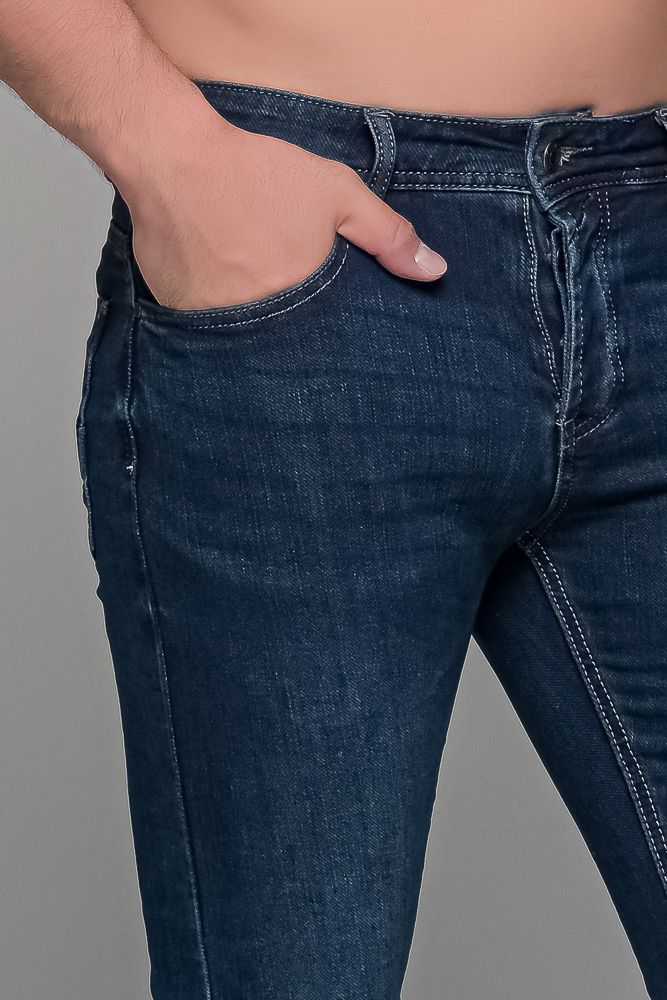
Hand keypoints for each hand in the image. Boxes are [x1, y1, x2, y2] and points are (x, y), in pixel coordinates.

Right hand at [126, 119, 446, 311]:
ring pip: (239, 335)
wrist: (172, 158)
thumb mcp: (336, 194)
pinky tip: (214, 276)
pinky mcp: (173, 312)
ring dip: (249, 319)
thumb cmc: (256, 174)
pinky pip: (202, 322)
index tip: (327, 323)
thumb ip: (386, 235)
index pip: (324, 343)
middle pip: (280, 344)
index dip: (329, 335)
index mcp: (297, 305)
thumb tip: (434, 271)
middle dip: (287, 328)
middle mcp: (252, 326)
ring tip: (244, 282)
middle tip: (278, 291)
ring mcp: (208, 323)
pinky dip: (212, 308)